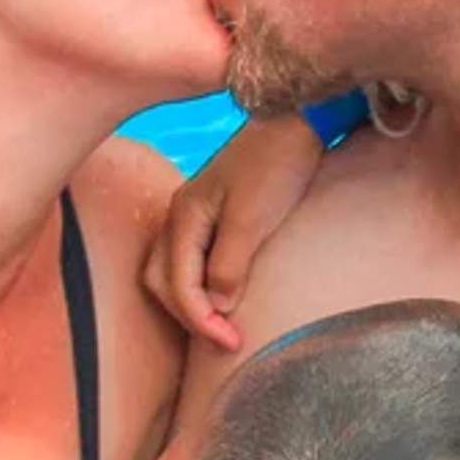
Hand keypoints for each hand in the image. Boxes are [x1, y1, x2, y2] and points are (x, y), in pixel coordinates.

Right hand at [149, 113, 328, 351]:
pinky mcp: (214, 213)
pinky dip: (202, 284)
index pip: (177, 284)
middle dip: (190, 316)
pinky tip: (225, 296)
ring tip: (223, 326)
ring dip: (193, 303)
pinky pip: (193, 258)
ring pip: (174, 271)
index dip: (200, 319)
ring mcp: (194, 213)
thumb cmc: (277, 163)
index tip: (231, 342)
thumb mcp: (253, 219)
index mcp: (184, 216)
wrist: (297, 118)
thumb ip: (229, 265)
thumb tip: (215, 308)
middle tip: (227, 340)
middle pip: (163, 281)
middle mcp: (180, 215)